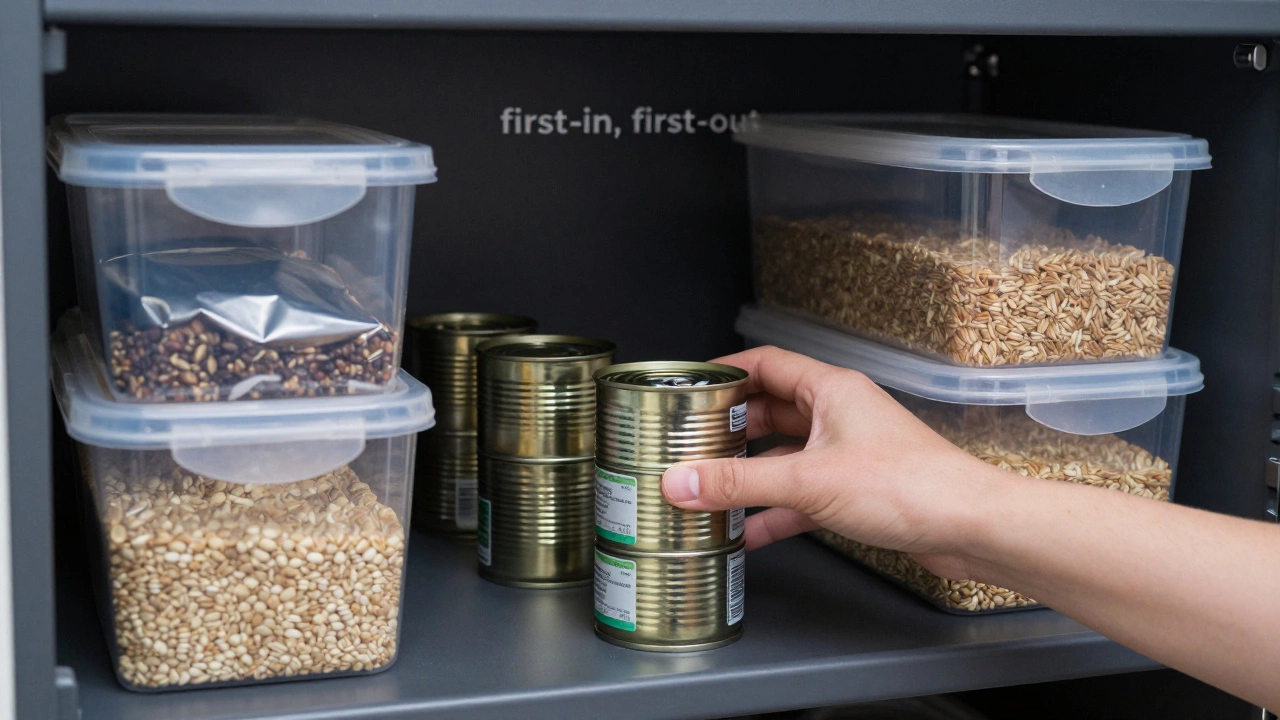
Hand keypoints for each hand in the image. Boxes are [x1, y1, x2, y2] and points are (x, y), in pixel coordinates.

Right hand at [660, 346, 1003, 576]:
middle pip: (770, 411)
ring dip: (749, 474)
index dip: (725, 372)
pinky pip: (803, 494)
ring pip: (784, 456)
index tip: (690, 387)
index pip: (765, 364)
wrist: (969, 526)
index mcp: (830, 390)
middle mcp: (839, 414)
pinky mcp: (857, 489)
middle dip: (730, 429)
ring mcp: (848, 452)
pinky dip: (774, 510)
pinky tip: (748, 532)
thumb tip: (681, 480)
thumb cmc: (910, 485)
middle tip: (690, 443)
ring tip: (708, 488)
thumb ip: (738, 483)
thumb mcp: (807, 482)